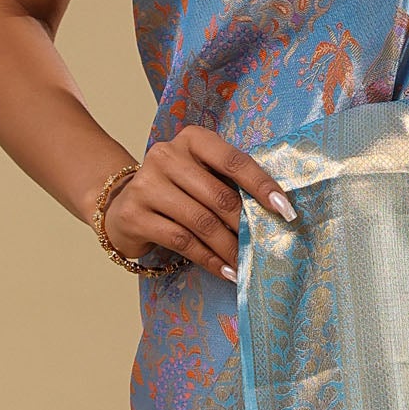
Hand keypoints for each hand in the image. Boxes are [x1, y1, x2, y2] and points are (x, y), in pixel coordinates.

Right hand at [103, 126, 294, 278]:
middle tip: (265, 245)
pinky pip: (181, 241)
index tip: (285, 210)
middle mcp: (166, 155)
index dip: (261, 185)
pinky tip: (225, 270)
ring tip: (246, 263)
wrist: (123, 205)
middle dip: (245, 224)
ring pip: (201, 221)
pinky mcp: (134, 215)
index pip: (233, 160)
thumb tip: (274, 211)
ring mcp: (146, 185)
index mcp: (192, 139)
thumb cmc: (177, 189)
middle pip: (218, 195)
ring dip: (229, 247)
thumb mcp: (202, 175)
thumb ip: (229, 184)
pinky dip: (209, 259)